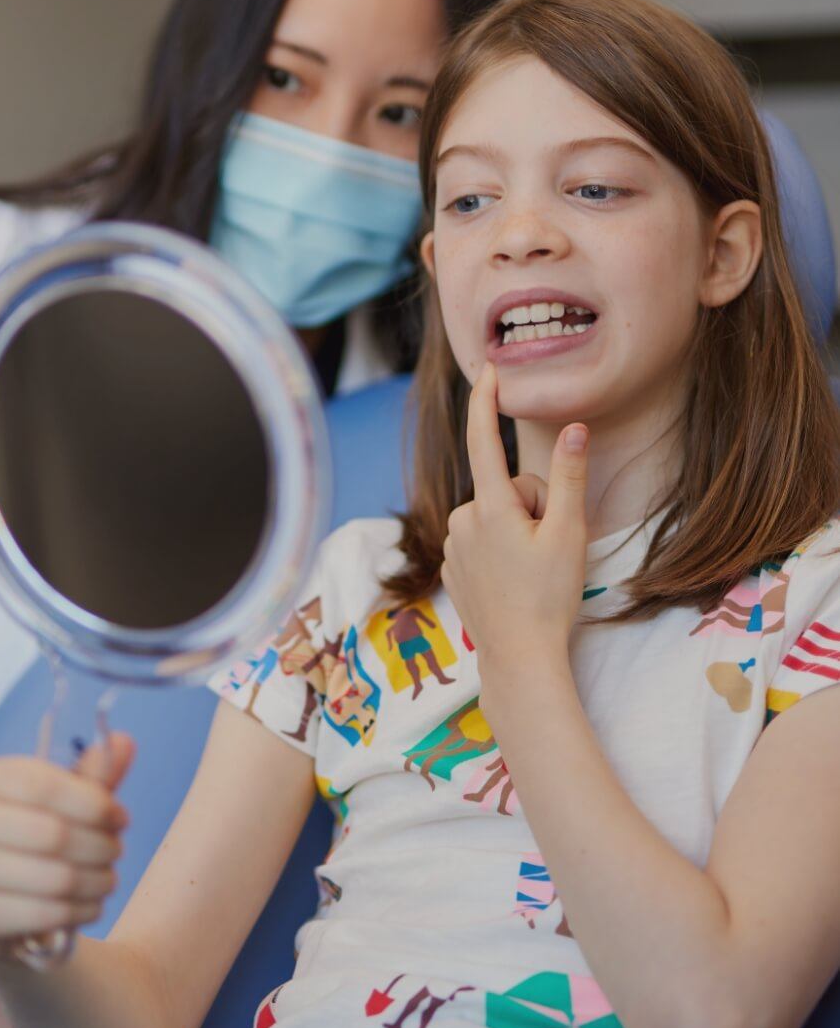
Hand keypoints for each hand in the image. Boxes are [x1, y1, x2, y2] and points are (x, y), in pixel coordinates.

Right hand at [0, 734, 133, 960]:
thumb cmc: (25, 840)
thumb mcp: (50, 803)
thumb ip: (85, 778)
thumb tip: (125, 742)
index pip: (40, 786)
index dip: (92, 802)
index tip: (120, 818)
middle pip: (53, 834)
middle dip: (100, 845)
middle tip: (115, 852)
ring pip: (55, 879)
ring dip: (97, 882)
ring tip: (108, 880)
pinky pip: (43, 916)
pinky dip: (79, 911)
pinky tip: (91, 906)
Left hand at [441, 362, 588, 668]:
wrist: (519, 658)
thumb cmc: (548, 597)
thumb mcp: (568, 533)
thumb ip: (568, 477)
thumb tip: (575, 428)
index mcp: (490, 507)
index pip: (485, 439)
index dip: (487, 401)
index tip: (489, 370)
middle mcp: (463, 519)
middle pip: (508, 490)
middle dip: (533, 508)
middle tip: (547, 549)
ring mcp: (454, 546)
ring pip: (496, 516)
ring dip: (517, 532)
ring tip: (530, 570)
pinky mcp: (452, 568)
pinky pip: (482, 540)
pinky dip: (501, 552)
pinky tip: (512, 582)